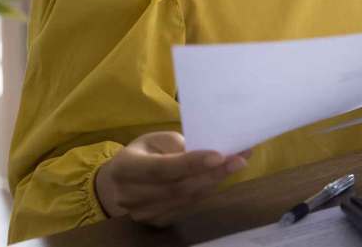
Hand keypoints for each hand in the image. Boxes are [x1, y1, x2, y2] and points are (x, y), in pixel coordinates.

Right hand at [94, 131, 251, 225]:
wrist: (121, 182)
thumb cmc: (143, 153)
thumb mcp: (155, 139)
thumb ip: (177, 146)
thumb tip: (209, 151)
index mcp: (125, 168)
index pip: (161, 169)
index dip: (191, 163)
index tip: (219, 155)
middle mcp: (130, 195)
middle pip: (178, 188)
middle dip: (212, 173)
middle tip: (239, 159)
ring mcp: (143, 213)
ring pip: (186, 199)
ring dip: (214, 182)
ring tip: (236, 164)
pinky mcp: (156, 222)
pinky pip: (188, 207)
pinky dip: (206, 191)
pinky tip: (219, 177)